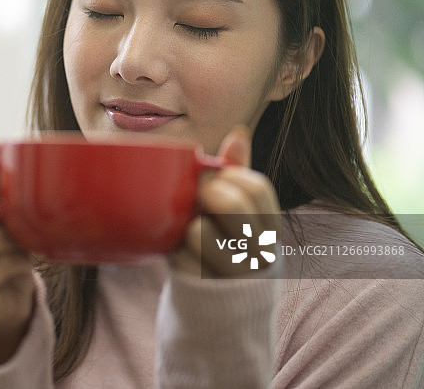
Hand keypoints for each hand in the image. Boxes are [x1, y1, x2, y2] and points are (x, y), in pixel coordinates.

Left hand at [172, 126, 280, 276]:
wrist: (221, 313)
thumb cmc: (226, 247)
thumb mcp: (239, 214)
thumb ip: (238, 175)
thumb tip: (239, 133)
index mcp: (269, 227)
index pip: (257, 187)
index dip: (232, 176)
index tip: (218, 181)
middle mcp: (258, 251)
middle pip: (231, 205)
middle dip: (207, 194)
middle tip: (199, 198)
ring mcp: (232, 272)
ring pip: (201, 231)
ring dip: (190, 225)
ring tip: (190, 228)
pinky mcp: (203, 286)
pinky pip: (181, 255)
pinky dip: (177, 247)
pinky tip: (182, 249)